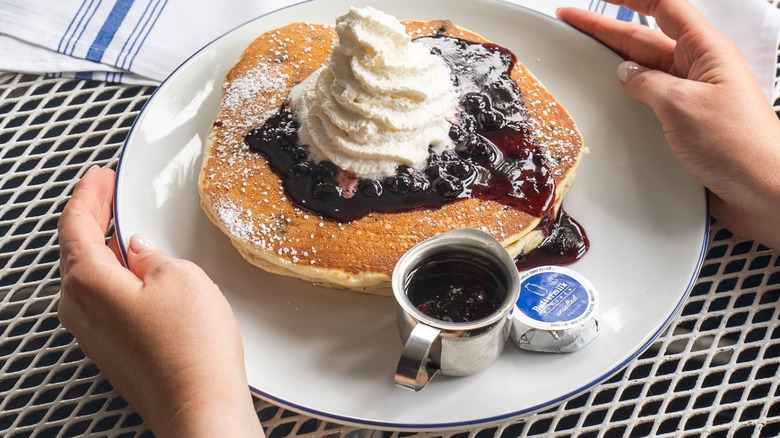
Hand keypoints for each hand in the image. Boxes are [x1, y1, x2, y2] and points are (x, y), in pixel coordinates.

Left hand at [57, 166, 263, 437]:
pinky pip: (106, 303)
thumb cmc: (191, 349)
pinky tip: (140, 278)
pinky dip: (117, 280)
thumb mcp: (181, 277)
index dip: (89, 194)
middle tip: (109, 196)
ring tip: (127, 232)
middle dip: (92, 219)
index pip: (75, 224)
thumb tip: (143, 252)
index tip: (99, 177)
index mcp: (88, 282)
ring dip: (105, 250)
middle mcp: (81, 310)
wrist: (200, 404)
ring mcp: (95, 335)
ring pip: (90, 279)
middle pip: (76, 251)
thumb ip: (153, 255)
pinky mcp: (115, 351)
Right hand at [557, 0, 779, 250]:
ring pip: (646, 68)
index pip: (664, 7)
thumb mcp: (682, 105)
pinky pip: (651, 97)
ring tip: (583, 51)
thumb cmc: (738, 145)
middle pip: (645, 37)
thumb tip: (626, 74)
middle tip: (571, 21)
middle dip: (606, 27)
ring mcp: (691, 95)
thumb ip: (647, 84)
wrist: (761, 190)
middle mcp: (699, 69)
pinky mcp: (686, 121)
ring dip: (615, 58)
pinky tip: (611, 92)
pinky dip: (628, 92)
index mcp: (706, 51)